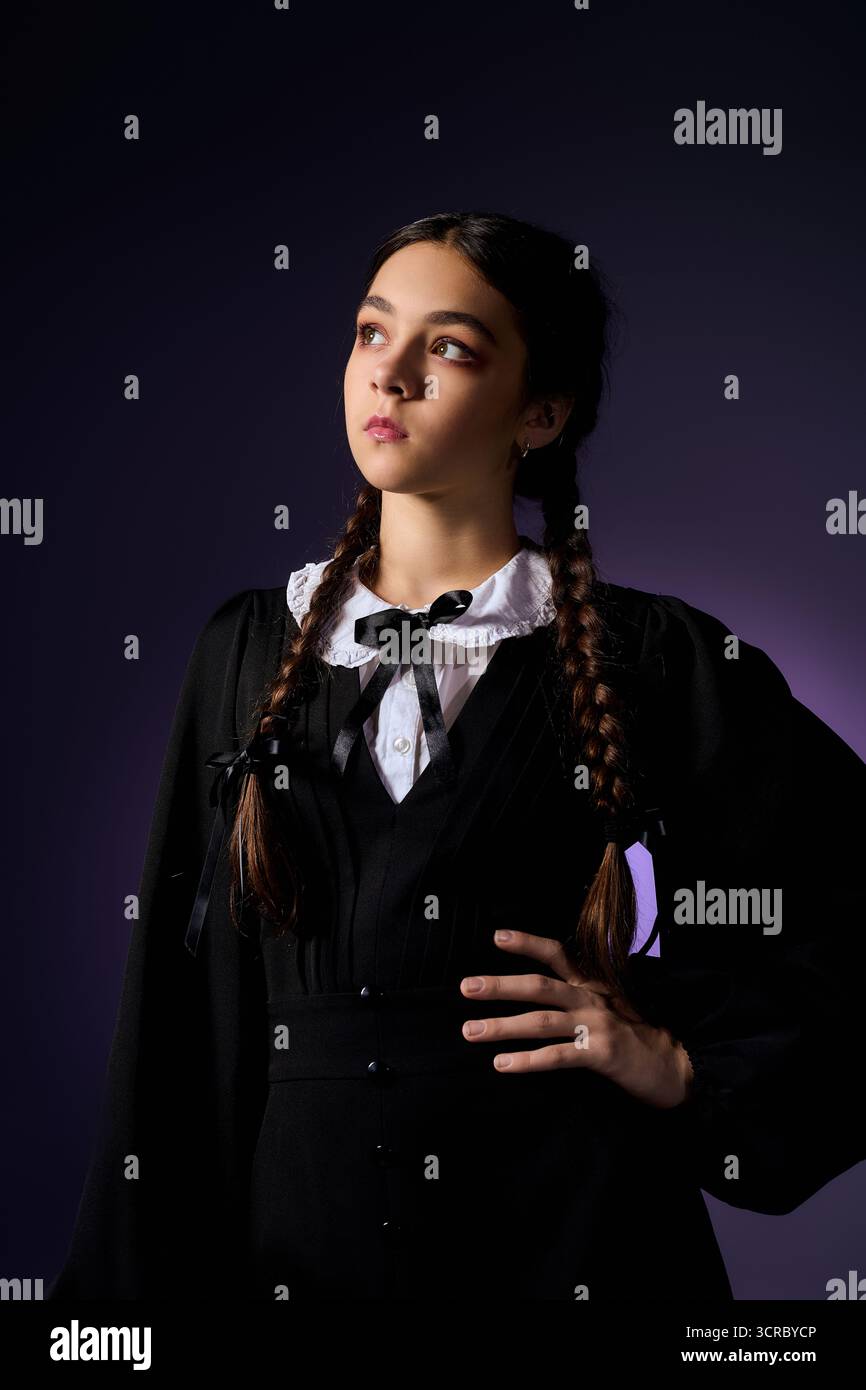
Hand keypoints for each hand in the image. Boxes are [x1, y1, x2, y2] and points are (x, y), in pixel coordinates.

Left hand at [459, 928, 693, 1108]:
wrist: (677, 1065)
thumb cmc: (639, 1037)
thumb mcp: (612, 1007)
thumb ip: (581, 997)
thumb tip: (541, 996)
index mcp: (592, 986)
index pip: (557, 955)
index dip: (527, 943)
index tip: (496, 936)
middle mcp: (592, 1000)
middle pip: (539, 986)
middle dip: (500, 986)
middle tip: (466, 987)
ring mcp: (598, 1025)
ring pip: (541, 1020)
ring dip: (502, 1025)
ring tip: (471, 1031)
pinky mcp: (603, 1054)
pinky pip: (558, 1056)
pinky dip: (528, 1059)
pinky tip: (503, 1063)